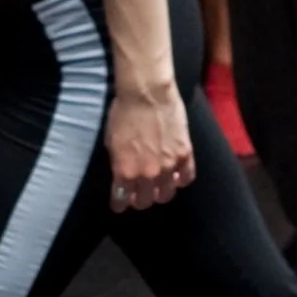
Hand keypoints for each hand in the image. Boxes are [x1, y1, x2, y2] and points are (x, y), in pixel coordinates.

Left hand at [105, 81, 193, 212]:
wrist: (146, 93)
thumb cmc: (123, 112)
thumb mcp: (111, 141)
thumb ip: (117, 162)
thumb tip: (121, 174)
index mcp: (124, 171)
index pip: (121, 200)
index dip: (120, 203)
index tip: (121, 203)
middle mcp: (146, 174)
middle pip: (144, 201)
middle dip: (140, 200)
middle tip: (139, 194)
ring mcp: (167, 166)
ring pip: (166, 195)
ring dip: (160, 193)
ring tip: (159, 187)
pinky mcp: (184, 155)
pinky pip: (186, 178)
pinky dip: (180, 180)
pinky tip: (176, 176)